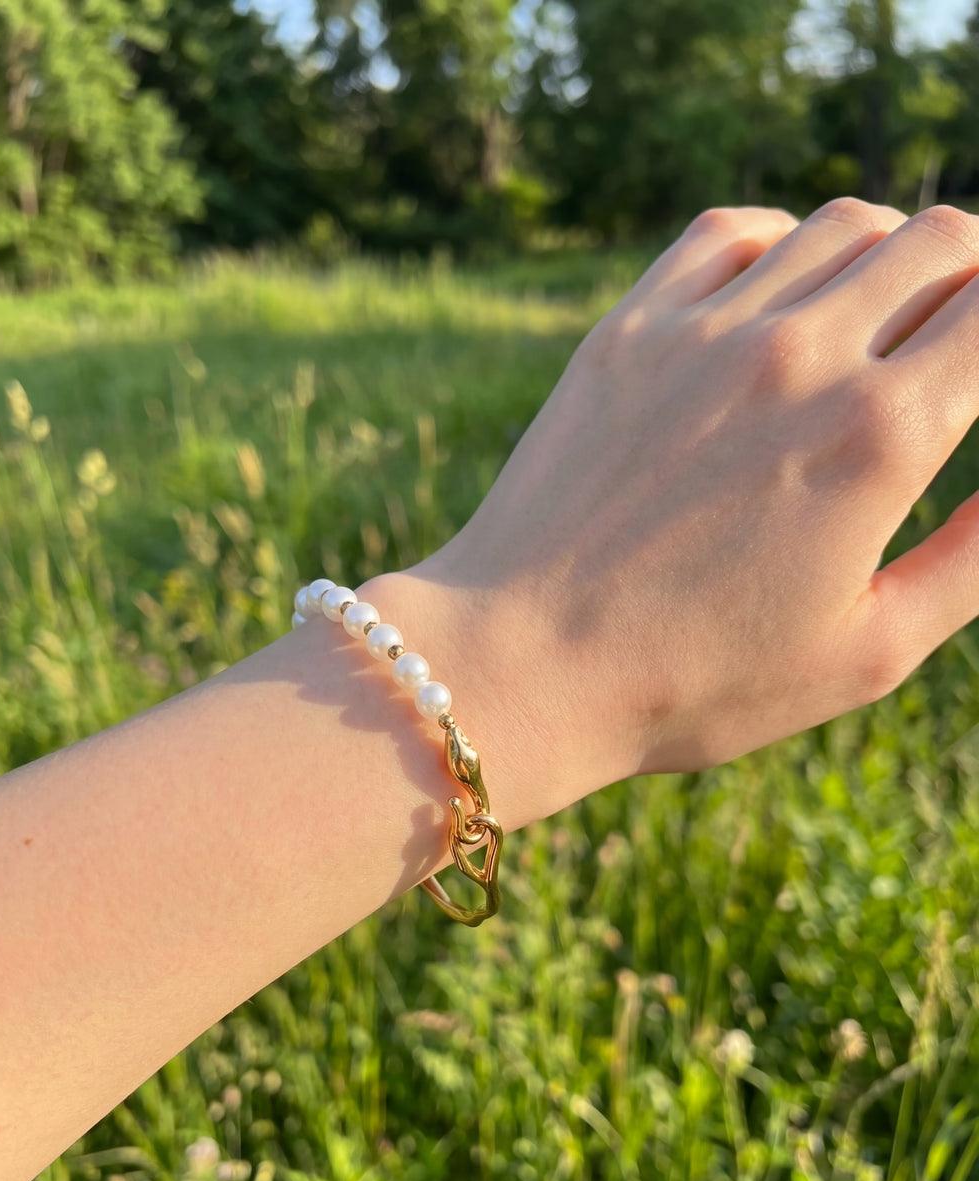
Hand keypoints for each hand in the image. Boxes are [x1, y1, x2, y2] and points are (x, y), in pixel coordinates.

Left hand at [389, 199, 978, 819]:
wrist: (521, 665)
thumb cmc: (693, 681)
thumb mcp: (865, 653)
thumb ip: (970, 562)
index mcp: (878, 437)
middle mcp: (800, 357)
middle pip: (938, 241)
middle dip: (971, 278)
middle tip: (961, 333)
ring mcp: (706, 332)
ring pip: (841, 225)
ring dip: (886, 254)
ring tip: (879, 315)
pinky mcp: (629, 330)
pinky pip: (730, 231)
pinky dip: (781, 242)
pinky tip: (782, 296)